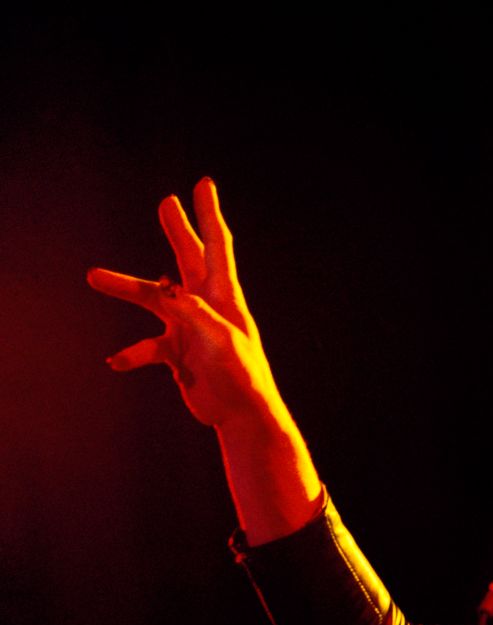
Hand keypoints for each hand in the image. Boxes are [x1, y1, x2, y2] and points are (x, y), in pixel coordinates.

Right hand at [88, 178, 280, 426]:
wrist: (240, 413)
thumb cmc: (240, 376)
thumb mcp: (221, 341)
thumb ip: (196, 314)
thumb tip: (168, 294)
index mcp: (223, 296)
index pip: (217, 246)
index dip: (209, 215)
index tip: (204, 184)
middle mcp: (206, 305)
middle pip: (187, 258)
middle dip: (177, 230)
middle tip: (166, 202)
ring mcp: (190, 327)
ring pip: (153, 299)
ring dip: (126, 286)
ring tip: (93, 275)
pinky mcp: (178, 352)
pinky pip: (148, 346)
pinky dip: (131, 353)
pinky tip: (116, 361)